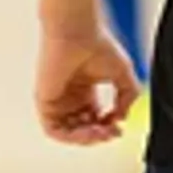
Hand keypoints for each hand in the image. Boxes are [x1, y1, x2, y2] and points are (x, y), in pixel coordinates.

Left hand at [35, 26, 140, 146]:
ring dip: (86, 139)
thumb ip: (127, 98)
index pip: (94, 119)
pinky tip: (87, 131)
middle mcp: (70, 96)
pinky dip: (70, 137)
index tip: (119, 127)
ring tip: (100, 134)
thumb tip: (121, 119)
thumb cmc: (97, 45)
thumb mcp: (123, 75)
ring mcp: (56, 100)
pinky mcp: (45, 102)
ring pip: (68, 133)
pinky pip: (53, 130)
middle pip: (82, 128)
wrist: (77, 33)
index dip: (108, 127)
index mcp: (85, 89)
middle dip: (98, 136)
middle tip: (111, 133)